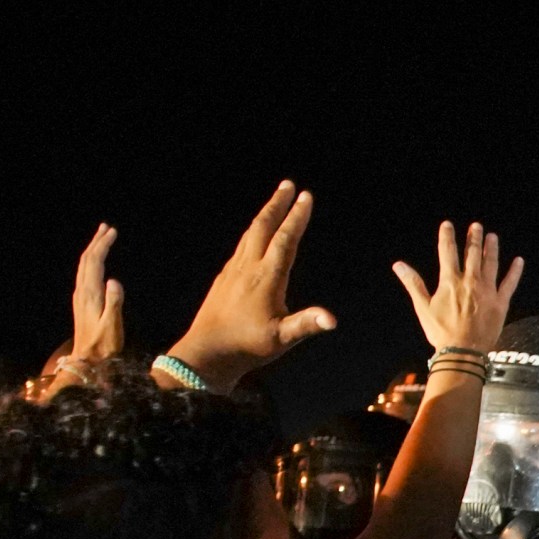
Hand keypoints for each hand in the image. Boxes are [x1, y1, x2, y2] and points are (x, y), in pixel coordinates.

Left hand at [71, 222, 123, 361]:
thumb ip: (114, 303)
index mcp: (89, 294)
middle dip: (96, 242)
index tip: (112, 232)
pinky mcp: (83, 302)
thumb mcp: (112, 326)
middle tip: (107, 228)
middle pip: (86, 260)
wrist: (87, 360)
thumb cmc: (103, 346)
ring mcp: (81, 297)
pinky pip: (85, 274)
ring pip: (84, 266)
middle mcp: (82, 291)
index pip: (94, 262)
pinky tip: (97, 263)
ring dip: (92, 250)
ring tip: (102, 238)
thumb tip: (114, 280)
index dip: (102, 245)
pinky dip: (92, 262)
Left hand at [165, 180, 337, 386]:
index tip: (306, 197)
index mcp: (266, 279)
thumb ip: (306, 325)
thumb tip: (332, 320)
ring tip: (276, 200)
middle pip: (263, 227)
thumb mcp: (281, 339)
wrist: (206, 353)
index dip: (296, 218)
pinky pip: (242, 246)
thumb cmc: (247, 347)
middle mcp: (248, 269)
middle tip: (289, 185)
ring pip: (250, 234)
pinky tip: (256, 233)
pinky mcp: (224, 278)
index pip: (284, 241)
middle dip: (278, 204)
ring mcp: (233, 271)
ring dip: (265, 214)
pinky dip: (254, 232)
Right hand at [392, 221, 524, 354]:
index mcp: (450, 282)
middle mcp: (470, 282)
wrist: (463, 351)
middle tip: (476, 226)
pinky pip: (510, 283)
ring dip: (491, 249)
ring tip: (492, 237)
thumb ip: (413, 283)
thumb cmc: (441, 331)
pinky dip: (515, 272)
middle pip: (472, 254)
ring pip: (491, 264)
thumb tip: (398, 265)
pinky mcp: (501, 303)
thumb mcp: (423, 307)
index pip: (448, 252)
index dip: (447, 236)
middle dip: (474, 238)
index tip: (448, 225)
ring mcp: (487, 291)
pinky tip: (519, 261)